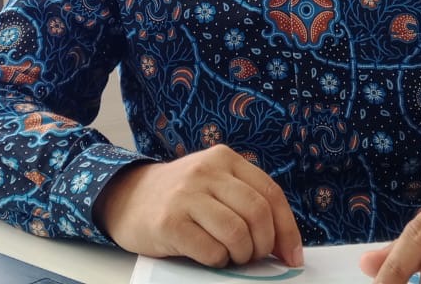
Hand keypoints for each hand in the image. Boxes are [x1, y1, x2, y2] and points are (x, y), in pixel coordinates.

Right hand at [93, 144, 302, 268]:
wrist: (128, 198)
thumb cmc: (181, 198)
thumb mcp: (214, 184)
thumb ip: (245, 201)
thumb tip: (284, 244)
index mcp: (224, 159)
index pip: (270, 193)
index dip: (287, 229)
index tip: (292, 256)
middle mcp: (206, 171)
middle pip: (258, 213)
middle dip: (264, 245)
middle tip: (254, 256)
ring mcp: (186, 195)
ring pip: (237, 234)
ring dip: (241, 255)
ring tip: (230, 256)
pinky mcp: (169, 222)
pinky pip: (211, 251)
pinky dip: (218, 261)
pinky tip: (208, 255)